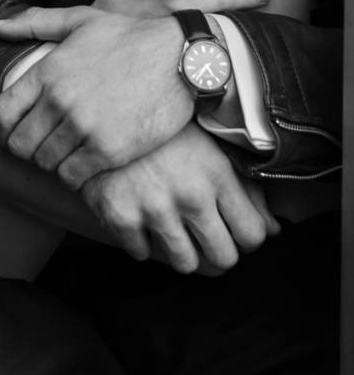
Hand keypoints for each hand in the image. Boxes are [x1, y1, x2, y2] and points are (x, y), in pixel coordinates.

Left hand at [0, 7, 190, 185]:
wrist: (182, 59)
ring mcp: (84, 127)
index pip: (1, 113)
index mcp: (48, 72)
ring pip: (46, 164)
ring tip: (67, 153)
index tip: (12, 135)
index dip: (1, 130)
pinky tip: (86, 164)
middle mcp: (59, 101)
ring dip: (53, 162)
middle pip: (19, 145)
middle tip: (43, 147)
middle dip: (27, 150)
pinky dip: (74, 175)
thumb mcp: (80, 20)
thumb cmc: (130, 38)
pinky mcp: (109, 150)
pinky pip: (73, 177)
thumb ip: (34, 23)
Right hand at [82, 123, 279, 274]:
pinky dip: (140, 240)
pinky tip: (140, 216)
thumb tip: (274, 229)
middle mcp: (189, 194)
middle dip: (217, 251)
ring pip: (185, 264)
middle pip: (223, 258)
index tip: (233, 228)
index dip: (246, 236)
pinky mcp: (120, 216)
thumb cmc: (161, 129)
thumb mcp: (208, 146)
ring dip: (180, 251)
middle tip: (204, 236)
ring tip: (172, 228)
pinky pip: (141, 253)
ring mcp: (153, 208)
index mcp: (216, 173)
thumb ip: (245, 188)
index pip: (253, 234)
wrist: (100, 111)